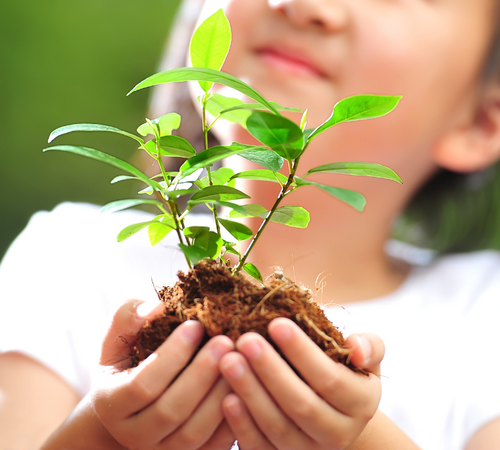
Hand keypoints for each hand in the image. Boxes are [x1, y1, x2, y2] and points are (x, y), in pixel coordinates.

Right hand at [92, 299, 235, 449]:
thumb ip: (129, 317)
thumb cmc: (130, 364)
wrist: (135, 409)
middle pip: (171, 411)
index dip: (172, 354)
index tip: (196, 324)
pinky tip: (246, 385)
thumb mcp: (118, 340)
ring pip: (195, 432)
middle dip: (201, 373)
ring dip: (220, 394)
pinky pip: (214, 446)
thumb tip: (156, 306)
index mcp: (112, 404)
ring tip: (240, 360)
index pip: (143, 384)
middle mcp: (134, 436)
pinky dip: (233, 417)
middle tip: (226, 340)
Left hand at [219, 318, 383, 449]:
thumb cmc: (343, 373)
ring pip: (278, 427)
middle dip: (271, 370)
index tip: (276, 323)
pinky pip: (261, 448)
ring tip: (229, 361)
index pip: (330, 379)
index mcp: (361, 403)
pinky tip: (226, 398)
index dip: (303, 352)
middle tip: (245, 339)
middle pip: (302, 405)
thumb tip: (357, 347)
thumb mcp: (365, 359)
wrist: (332, 415)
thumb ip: (370, 346)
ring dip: (251, 393)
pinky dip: (242, 426)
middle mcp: (338, 434)